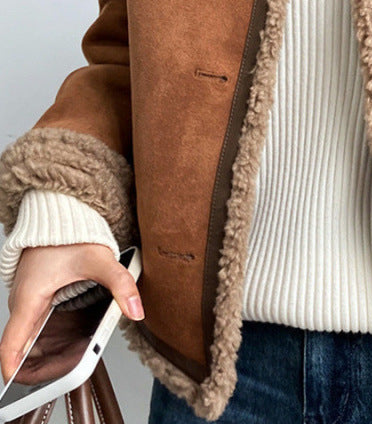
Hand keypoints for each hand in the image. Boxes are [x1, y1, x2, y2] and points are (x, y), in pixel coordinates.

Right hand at [0, 243, 143, 384]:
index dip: (12, 366)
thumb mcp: (99, 260)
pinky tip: (65, 339)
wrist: (60, 214)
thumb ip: (120, 284)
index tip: (16, 382)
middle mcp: (23, 301)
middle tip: (59, 373)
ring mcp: (28, 298)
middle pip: (22, 343)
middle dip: (36, 362)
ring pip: (30, 332)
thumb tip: (135, 309)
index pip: (11, 343)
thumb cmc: (70, 234)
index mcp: (29, 298)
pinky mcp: (37, 293)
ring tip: (65, 361)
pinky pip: (37, 321)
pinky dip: (47, 333)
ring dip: (43, 348)